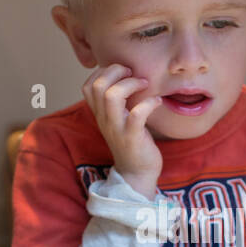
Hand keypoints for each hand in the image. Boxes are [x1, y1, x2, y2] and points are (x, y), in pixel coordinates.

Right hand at [83, 64, 162, 199]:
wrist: (136, 174)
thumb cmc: (131, 142)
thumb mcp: (118, 120)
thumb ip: (117, 102)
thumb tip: (127, 77)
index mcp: (100, 114)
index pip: (88, 86)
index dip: (103, 72)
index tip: (123, 73)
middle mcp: (104, 120)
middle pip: (98, 86)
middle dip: (116, 71)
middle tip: (133, 74)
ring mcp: (117, 129)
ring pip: (112, 96)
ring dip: (130, 84)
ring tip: (145, 84)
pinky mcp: (133, 138)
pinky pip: (137, 114)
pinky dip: (149, 102)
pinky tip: (157, 101)